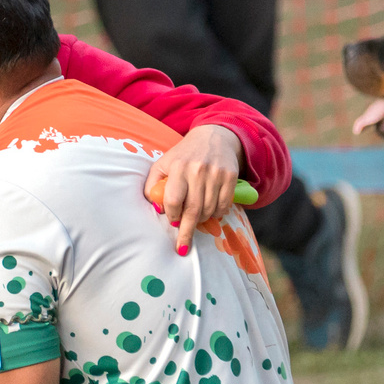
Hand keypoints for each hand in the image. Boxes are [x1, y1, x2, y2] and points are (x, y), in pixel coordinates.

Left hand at [144, 124, 242, 252]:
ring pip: (209, 210)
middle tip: (182, 247)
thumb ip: (153, 185)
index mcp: (178, 166)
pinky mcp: (230, 177)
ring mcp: (216, 174)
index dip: (172, 215)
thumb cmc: (183, 155)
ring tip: (196, 218)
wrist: (214, 137)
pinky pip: (224, 206)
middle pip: (192, 210)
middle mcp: (198, 170)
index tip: (172, 221)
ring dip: (201, 220)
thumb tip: (156, 210)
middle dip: (186, 232)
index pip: (173, 199)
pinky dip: (217, 214)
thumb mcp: (163, 164)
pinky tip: (211, 211)